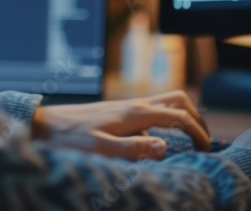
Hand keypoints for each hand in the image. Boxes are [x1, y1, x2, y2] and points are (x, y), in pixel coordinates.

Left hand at [32, 90, 210, 159]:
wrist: (45, 124)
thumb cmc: (69, 139)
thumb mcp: (100, 148)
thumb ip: (133, 149)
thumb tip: (165, 147)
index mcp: (135, 113)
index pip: (178, 116)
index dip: (197, 132)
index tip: (206, 150)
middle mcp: (134, 105)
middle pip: (178, 99)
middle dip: (196, 117)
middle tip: (204, 139)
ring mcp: (127, 107)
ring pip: (165, 102)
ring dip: (182, 116)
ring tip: (189, 139)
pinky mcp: (119, 112)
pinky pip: (151, 113)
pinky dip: (163, 123)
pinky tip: (157, 144)